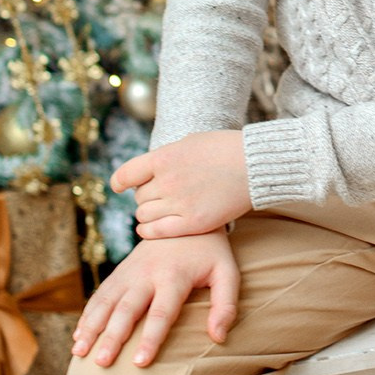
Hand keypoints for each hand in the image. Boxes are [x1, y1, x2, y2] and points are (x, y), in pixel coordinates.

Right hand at [70, 232, 239, 367]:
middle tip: (101, 364)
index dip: (150, 339)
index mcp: (174, 276)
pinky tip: (78, 335)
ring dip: (92, 327)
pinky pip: (100, 294)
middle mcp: (147, 273)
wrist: (186, 213)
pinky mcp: (121, 271)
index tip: (139, 363)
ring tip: (79, 352)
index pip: (161, 313)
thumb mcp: (227, 272)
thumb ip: (226, 305)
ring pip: (106, 301)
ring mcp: (130, 271)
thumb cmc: (210, 252)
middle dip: (112, 337)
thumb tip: (218, 338)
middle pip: (127, 309)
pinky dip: (88, 315)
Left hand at [112, 130, 251, 239]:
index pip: (126, 175)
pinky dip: (148, 231)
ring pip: (144, 215)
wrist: (255, 164)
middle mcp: (167, 181)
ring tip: (160, 210)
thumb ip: (167, 157)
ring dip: (148, 214)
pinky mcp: (192, 223)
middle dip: (145, 197)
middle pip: (139, 198)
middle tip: (159, 196)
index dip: (119, 182)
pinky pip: (156, 231)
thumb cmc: (225, 149)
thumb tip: (148, 170)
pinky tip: (148, 228)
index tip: (119, 187)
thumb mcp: (190, 142)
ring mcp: (179, 203)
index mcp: (164, 158)